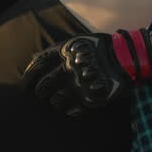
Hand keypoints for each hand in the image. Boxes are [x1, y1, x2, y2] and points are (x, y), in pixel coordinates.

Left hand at [22, 29, 151, 116]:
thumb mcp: (76, 41)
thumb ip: (55, 49)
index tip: (25, 84)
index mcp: (64, 52)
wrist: (127, 58)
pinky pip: (72, 110)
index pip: (37, 66)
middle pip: (43, 86)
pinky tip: (70, 108)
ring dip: (53, 103)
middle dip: (38, 93)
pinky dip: (68, 110)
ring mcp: (79, 84)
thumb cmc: (99, 48)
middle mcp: (69, 68)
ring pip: (55, 101)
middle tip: (39, 96)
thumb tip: (32, 58)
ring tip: (55, 102)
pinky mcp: (90, 98)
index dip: (27, 77)